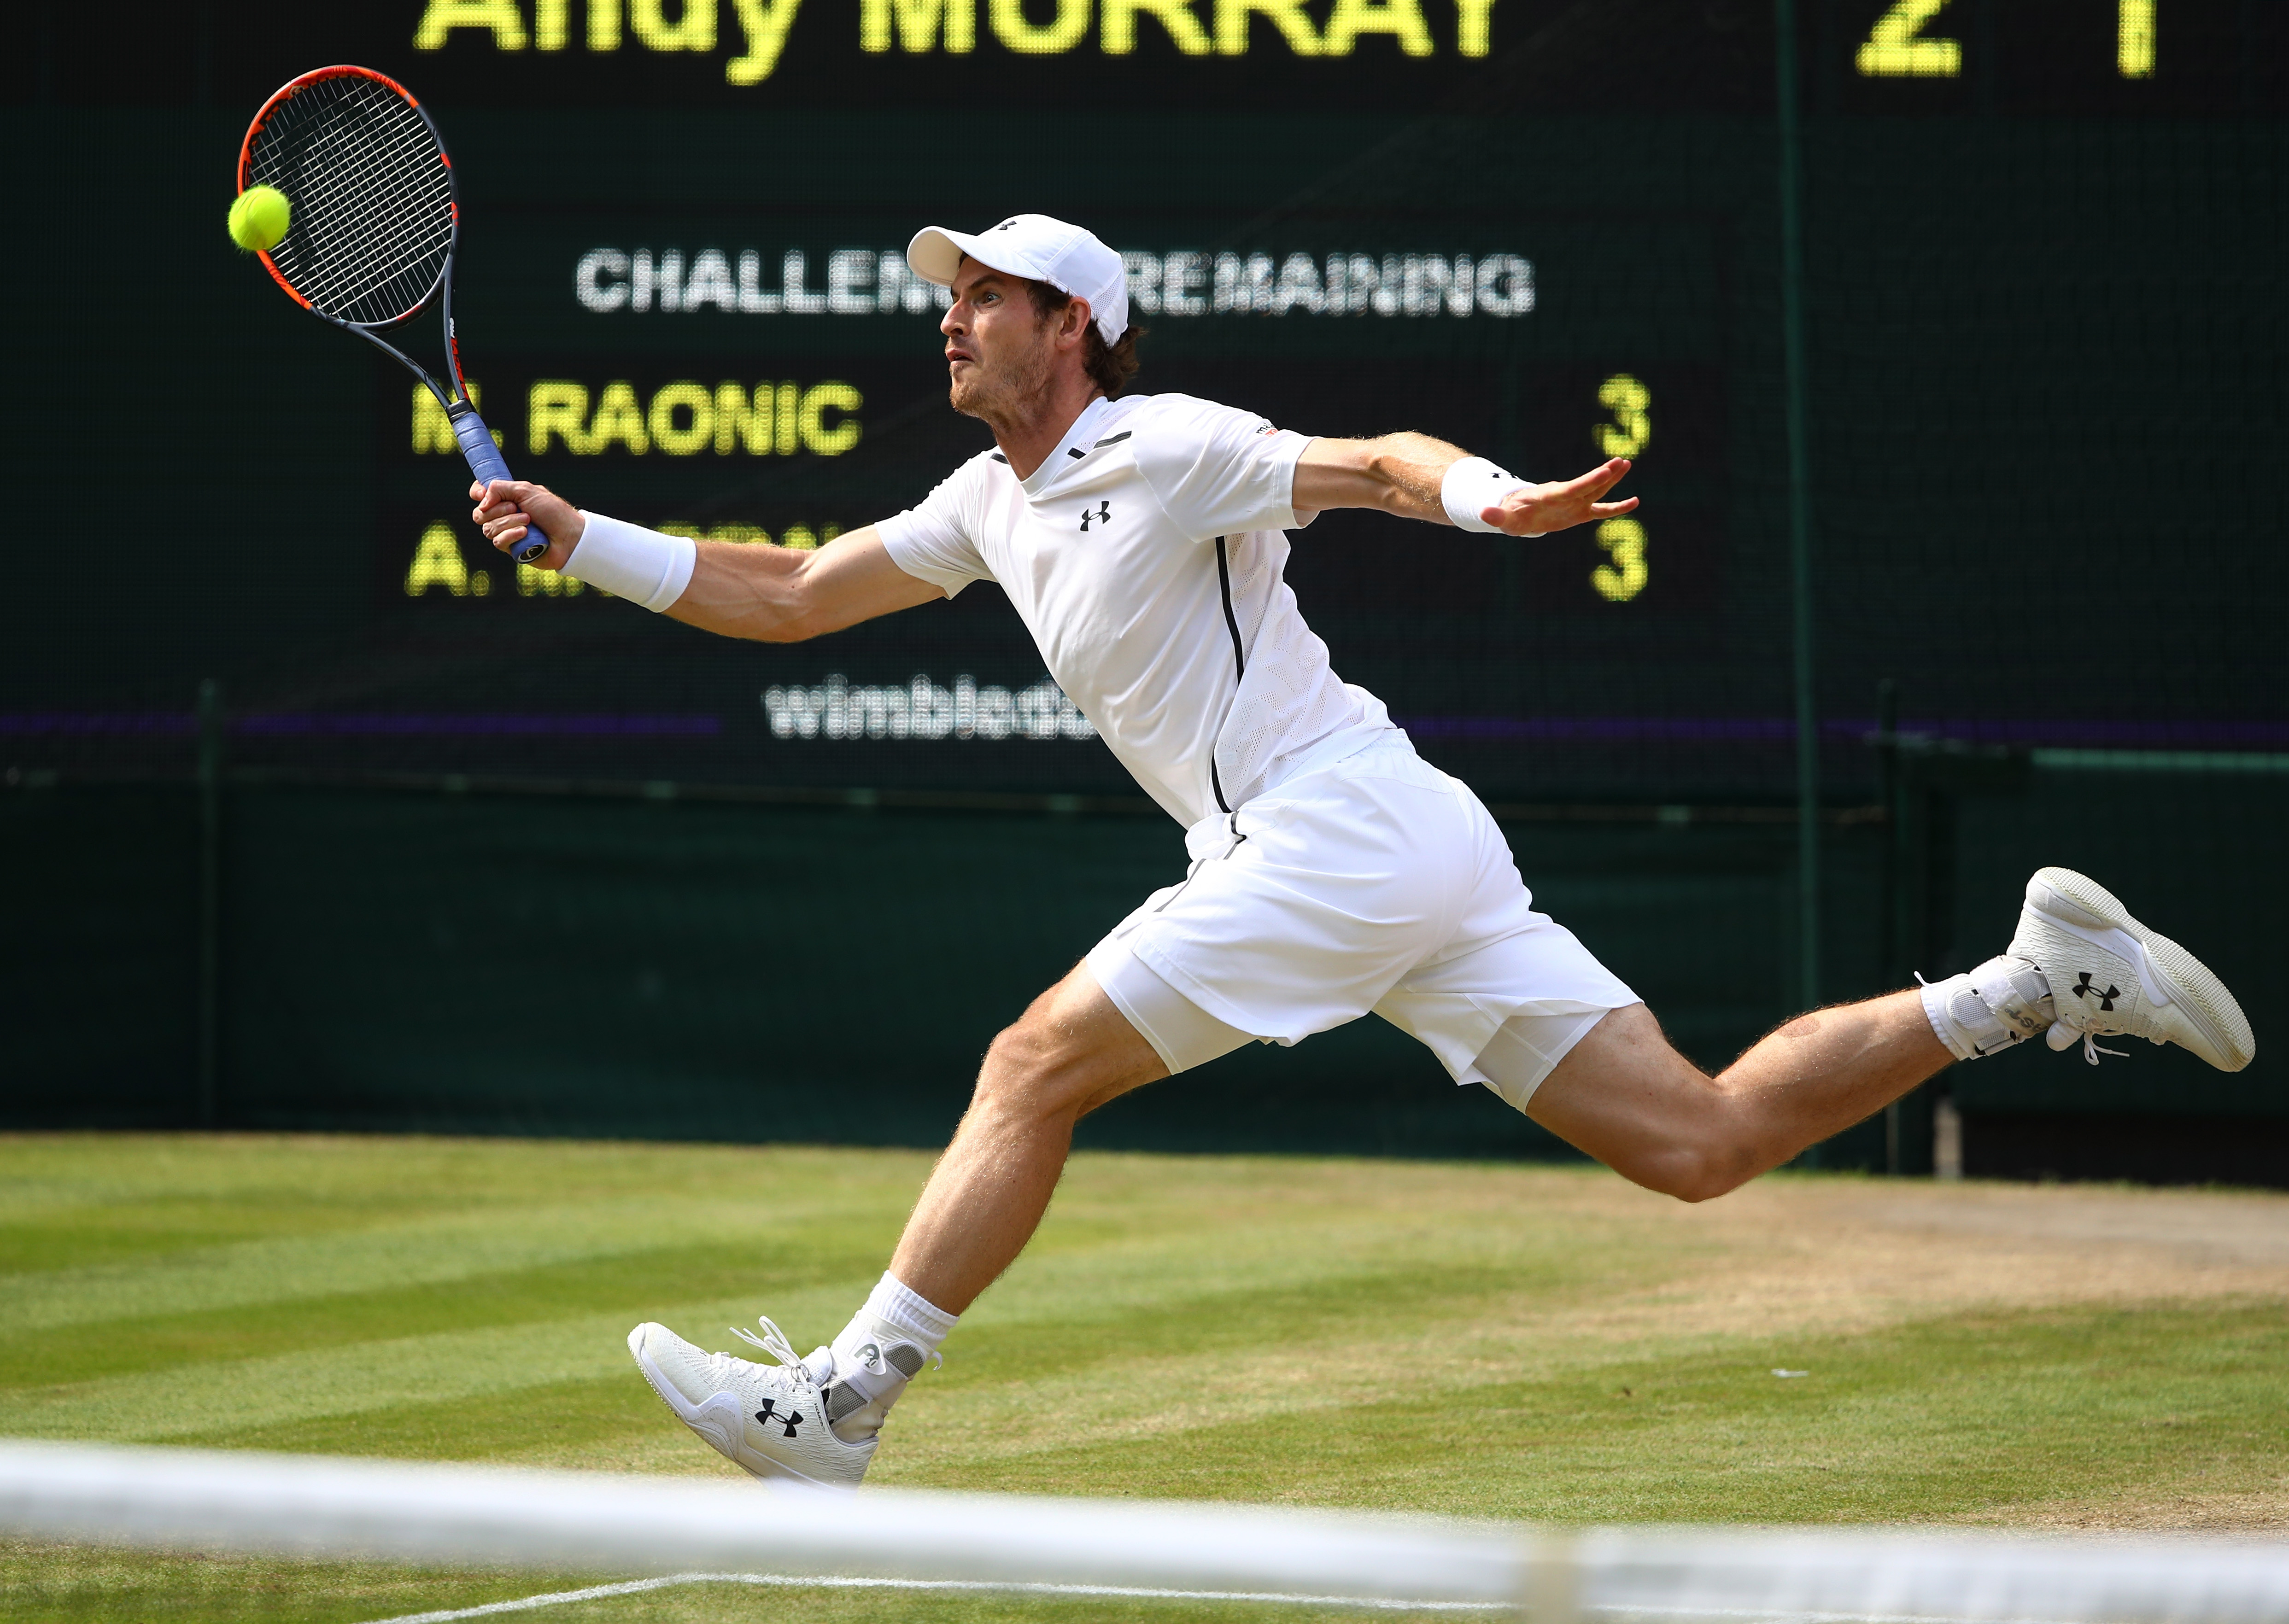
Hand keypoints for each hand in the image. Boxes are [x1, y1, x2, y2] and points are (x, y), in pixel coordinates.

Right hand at [469, 479, 585, 570]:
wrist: (568, 535)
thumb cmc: (552, 511)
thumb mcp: (526, 490)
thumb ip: (500, 488)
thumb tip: (481, 501)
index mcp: (507, 498)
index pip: (480, 495)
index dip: (477, 493)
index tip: (481, 494)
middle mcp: (504, 516)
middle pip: (479, 514)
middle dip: (497, 509)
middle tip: (517, 507)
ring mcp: (506, 533)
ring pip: (488, 528)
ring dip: (509, 522)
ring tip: (529, 521)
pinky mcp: (511, 548)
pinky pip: (498, 541)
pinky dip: (511, 535)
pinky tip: (525, 533)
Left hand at [1485, 457, 1636, 536]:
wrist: (1517, 512)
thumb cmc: (1511, 516)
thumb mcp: (1502, 519)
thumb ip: (1496, 516)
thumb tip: (1483, 513)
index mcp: (1549, 497)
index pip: (1570, 488)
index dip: (1587, 482)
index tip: (1603, 471)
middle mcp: (1564, 497)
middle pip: (1586, 486)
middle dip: (1602, 476)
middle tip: (1620, 461)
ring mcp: (1574, 503)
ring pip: (1596, 491)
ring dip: (1611, 480)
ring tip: (1627, 463)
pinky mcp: (1579, 512)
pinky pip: (1600, 510)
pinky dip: (1617, 507)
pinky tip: (1635, 502)